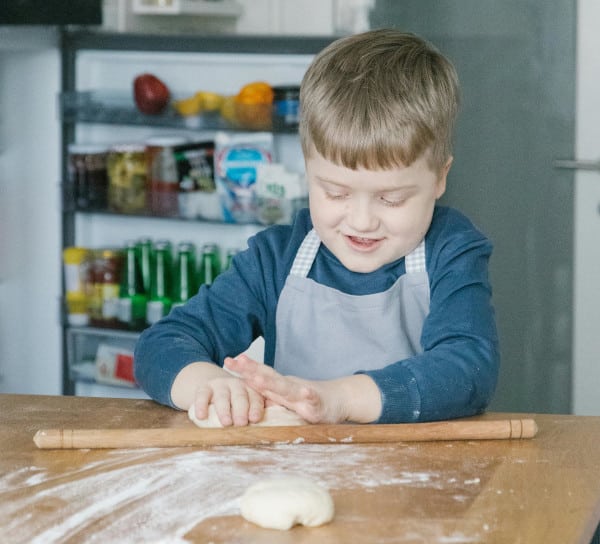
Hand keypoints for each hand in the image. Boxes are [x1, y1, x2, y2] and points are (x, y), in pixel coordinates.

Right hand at [171, 361, 265, 426]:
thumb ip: (254, 413)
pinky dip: (201, 405)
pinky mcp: (204, 387)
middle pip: (240, 396)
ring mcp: (220, 385)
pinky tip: (201, 416)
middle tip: (241, 423)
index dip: (255, 408)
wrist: (214, 388)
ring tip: (226, 423)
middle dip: (241, 410)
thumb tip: (266, 425)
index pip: (255, 398)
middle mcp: (236, 385)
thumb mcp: (246, 404)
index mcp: (250, 389)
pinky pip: (202, 395)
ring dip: (224, 410)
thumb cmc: (234, 404)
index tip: (255, 418)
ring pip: (222, 397)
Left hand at [224, 355, 380, 423]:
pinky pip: (313, 399)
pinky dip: (309, 395)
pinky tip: (305, 392)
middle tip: (234, 362)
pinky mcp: (318, 405)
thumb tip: (243, 397)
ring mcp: (304, 395)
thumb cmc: (310, 400)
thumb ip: (269, 396)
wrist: (340, 400)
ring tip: (257, 377)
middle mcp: (290, 388)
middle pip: (268, 377)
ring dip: (272, 382)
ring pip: (286, 388)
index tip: (228, 361)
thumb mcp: (286, 399)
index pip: (260, 375)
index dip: (245, 368)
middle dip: (251, 370)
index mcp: (281, 387)